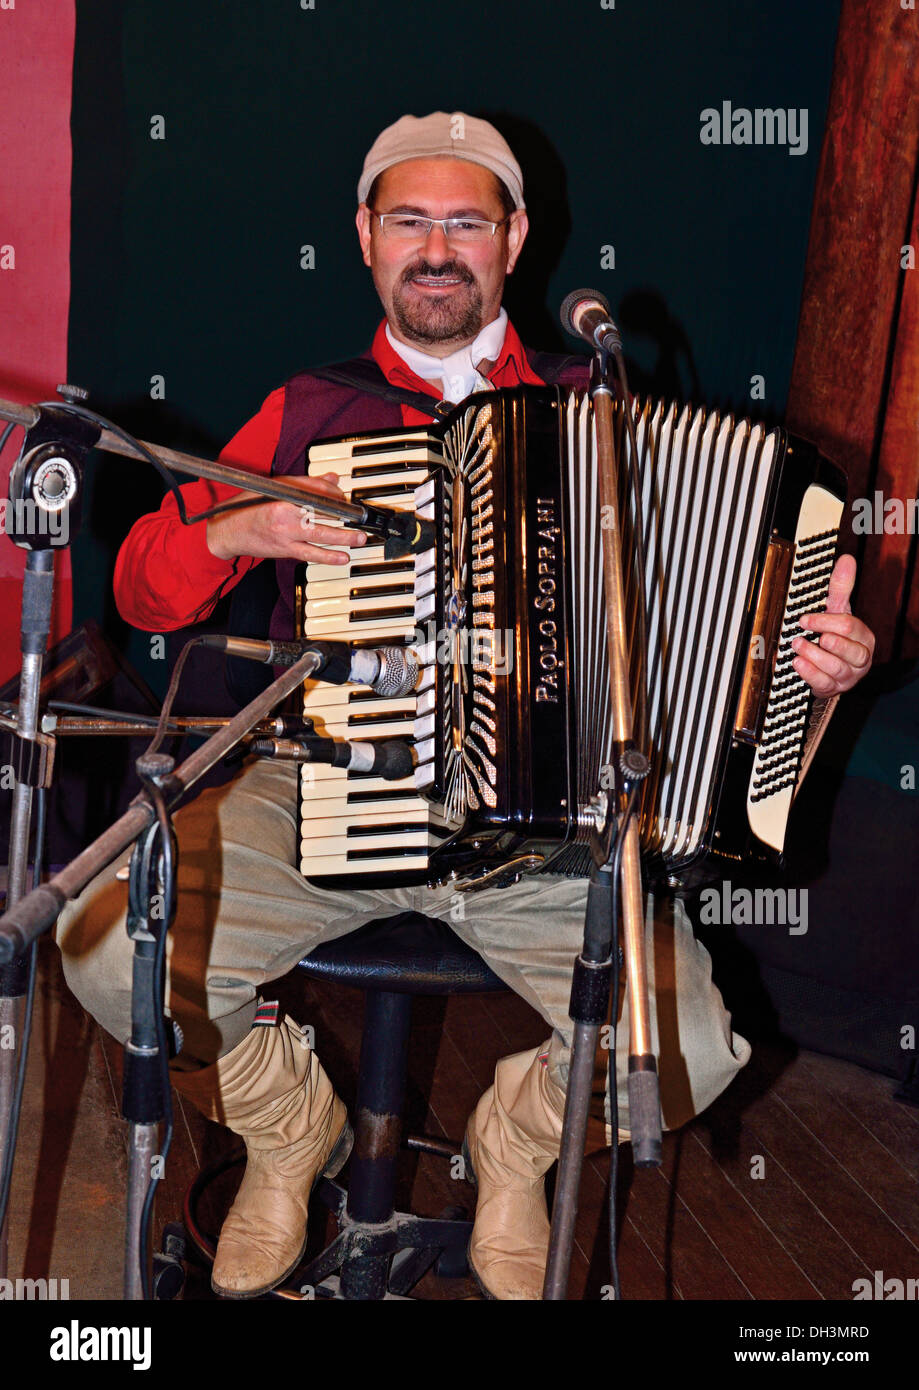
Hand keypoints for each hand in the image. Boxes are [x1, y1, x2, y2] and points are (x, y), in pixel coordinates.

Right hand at [206, 473, 365, 565]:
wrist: (227, 531)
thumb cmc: (249, 506)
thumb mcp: (276, 487)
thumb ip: (306, 483)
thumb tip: (333, 480)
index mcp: (282, 496)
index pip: (315, 493)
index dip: (335, 496)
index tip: (346, 500)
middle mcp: (284, 515)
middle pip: (320, 516)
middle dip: (343, 519)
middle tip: (361, 522)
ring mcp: (285, 535)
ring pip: (318, 538)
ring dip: (341, 541)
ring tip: (357, 541)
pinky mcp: (284, 550)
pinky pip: (309, 554)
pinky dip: (327, 556)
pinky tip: (341, 558)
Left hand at [791, 554, 874, 696]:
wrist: (830, 668)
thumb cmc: (836, 637)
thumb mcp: (838, 611)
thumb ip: (841, 588)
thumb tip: (847, 559)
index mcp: (864, 637)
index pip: (849, 627)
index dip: (825, 621)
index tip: (804, 618)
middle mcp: (861, 658)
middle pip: (850, 650)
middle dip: (825, 640)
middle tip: (803, 632)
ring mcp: (848, 676)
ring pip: (836, 668)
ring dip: (813, 656)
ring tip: (796, 646)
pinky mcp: (833, 689)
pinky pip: (824, 684)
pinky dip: (809, 673)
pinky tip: (797, 663)